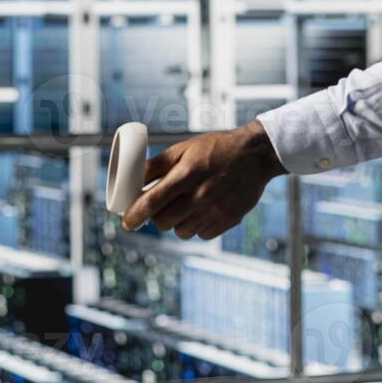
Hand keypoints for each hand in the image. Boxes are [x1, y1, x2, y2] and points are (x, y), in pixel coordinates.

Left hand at [121, 120, 286, 239]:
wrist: (255, 155)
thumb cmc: (217, 148)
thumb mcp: (185, 148)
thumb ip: (158, 164)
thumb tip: (134, 177)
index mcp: (187, 174)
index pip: (153, 201)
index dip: (135, 214)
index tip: (126, 222)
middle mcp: (201, 196)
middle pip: (164, 221)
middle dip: (156, 216)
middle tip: (159, 206)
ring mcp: (215, 211)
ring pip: (182, 232)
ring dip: (176, 223)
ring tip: (182, 206)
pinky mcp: (228, 221)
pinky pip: (202, 234)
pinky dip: (196, 226)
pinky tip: (200, 211)